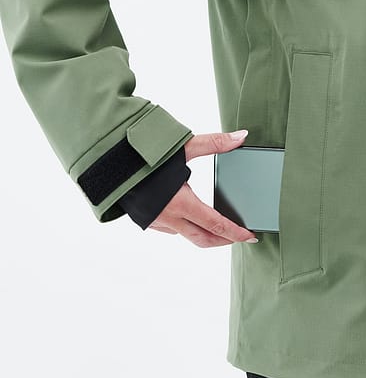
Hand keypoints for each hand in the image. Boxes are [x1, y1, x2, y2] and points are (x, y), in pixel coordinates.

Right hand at [148, 130, 258, 247]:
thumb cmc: (141, 154)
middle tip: (238, 237)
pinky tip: (189, 217)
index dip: (235, 233)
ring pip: (186, 236)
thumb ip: (215, 143)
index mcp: (181, 203)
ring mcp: (155, 221)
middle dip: (224, 241)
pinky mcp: (145, 219)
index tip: (250, 236)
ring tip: (216, 226)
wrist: (104, 160)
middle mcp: (168, 217)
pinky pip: (171, 230)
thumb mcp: (182, 146)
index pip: (216, 225)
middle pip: (203, 239)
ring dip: (204, 234)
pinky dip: (185, 227)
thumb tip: (241, 136)